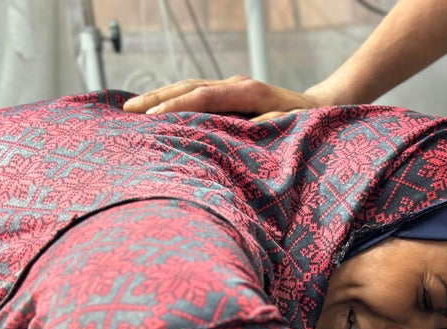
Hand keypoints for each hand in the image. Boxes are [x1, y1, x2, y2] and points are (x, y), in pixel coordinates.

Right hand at [122, 75, 317, 120]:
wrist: (318, 107)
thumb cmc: (308, 122)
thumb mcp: (295, 126)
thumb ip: (272, 125)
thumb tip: (251, 125)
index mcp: (249, 91)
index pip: (205, 95)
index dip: (178, 106)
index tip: (155, 118)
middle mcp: (236, 83)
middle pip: (189, 85)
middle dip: (158, 98)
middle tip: (128, 111)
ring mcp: (231, 86)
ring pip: (188, 86)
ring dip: (160, 96)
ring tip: (132, 109)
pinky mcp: (228, 92)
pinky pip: (195, 93)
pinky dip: (172, 99)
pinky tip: (155, 109)